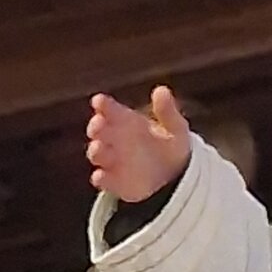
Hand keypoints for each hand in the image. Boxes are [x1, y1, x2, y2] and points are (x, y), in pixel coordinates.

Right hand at [87, 86, 190, 200]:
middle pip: (99, 130)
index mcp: (127, 121)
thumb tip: (162, 90)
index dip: (104, 105)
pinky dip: (101, 178)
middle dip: (96, 127)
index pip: (110, 109)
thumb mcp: (175, 128)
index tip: (99, 101)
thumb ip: (167, 111)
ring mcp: (112, 160)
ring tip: (99, 148)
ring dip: (96, 151)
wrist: (175, 177)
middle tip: (98, 124)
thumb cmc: (171, 146)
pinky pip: (103, 180)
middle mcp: (115, 139)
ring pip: (97, 153)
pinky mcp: (114, 181)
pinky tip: (101, 177)